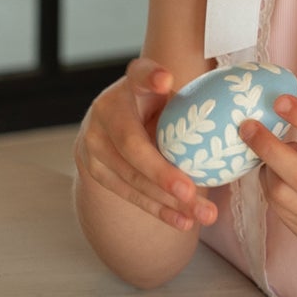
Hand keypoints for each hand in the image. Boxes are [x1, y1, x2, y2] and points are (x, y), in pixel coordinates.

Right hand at [76, 56, 219, 232]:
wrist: (115, 126)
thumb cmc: (155, 108)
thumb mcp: (168, 94)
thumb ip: (184, 96)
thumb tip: (202, 99)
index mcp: (129, 84)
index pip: (139, 75)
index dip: (151, 78)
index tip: (165, 82)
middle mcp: (104, 110)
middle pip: (132, 146)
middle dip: (162, 173)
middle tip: (191, 192)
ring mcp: (93, 143)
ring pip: (131, 177)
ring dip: (167, 200)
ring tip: (203, 213)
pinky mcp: (95, 170)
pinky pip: (129, 194)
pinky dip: (159, 210)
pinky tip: (184, 221)